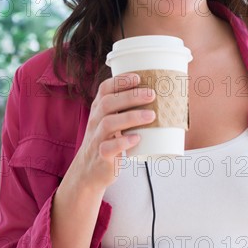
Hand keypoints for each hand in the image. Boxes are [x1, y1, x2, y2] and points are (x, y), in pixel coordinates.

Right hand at [73, 73, 155, 191]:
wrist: (88, 170)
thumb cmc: (106, 140)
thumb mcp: (110, 121)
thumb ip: (125, 109)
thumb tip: (159, 96)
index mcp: (99, 109)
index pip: (104, 89)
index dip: (120, 81)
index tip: (138, 77)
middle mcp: (95, 121)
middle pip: (108, 103)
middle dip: (130, 96)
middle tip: (152, 94)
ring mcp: (97, 138)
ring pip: (108, 123)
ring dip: (131, 117)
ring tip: (151, 116)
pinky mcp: (102, 156)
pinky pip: (108, 148)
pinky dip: (123, 142)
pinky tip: (136, 138)